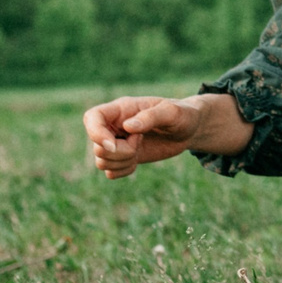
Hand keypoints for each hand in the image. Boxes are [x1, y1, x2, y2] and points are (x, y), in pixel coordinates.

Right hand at [82, 93, 249, 178]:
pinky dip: (123, 171)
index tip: (114, 143)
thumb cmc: (182, 114)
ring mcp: (116, 143)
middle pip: (97, 147)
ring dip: (122, 162)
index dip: (96, 134)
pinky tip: (137, 160)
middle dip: (120, 151)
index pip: (91, 118)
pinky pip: (110, 173)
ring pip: (101, 161)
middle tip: (140, 140)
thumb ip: (150, 116)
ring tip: (139, 149)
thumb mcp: (171, 112)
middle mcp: (113, 126)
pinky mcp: (123, 158)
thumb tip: (127, 126)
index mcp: (120, 109)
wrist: (189, 129)